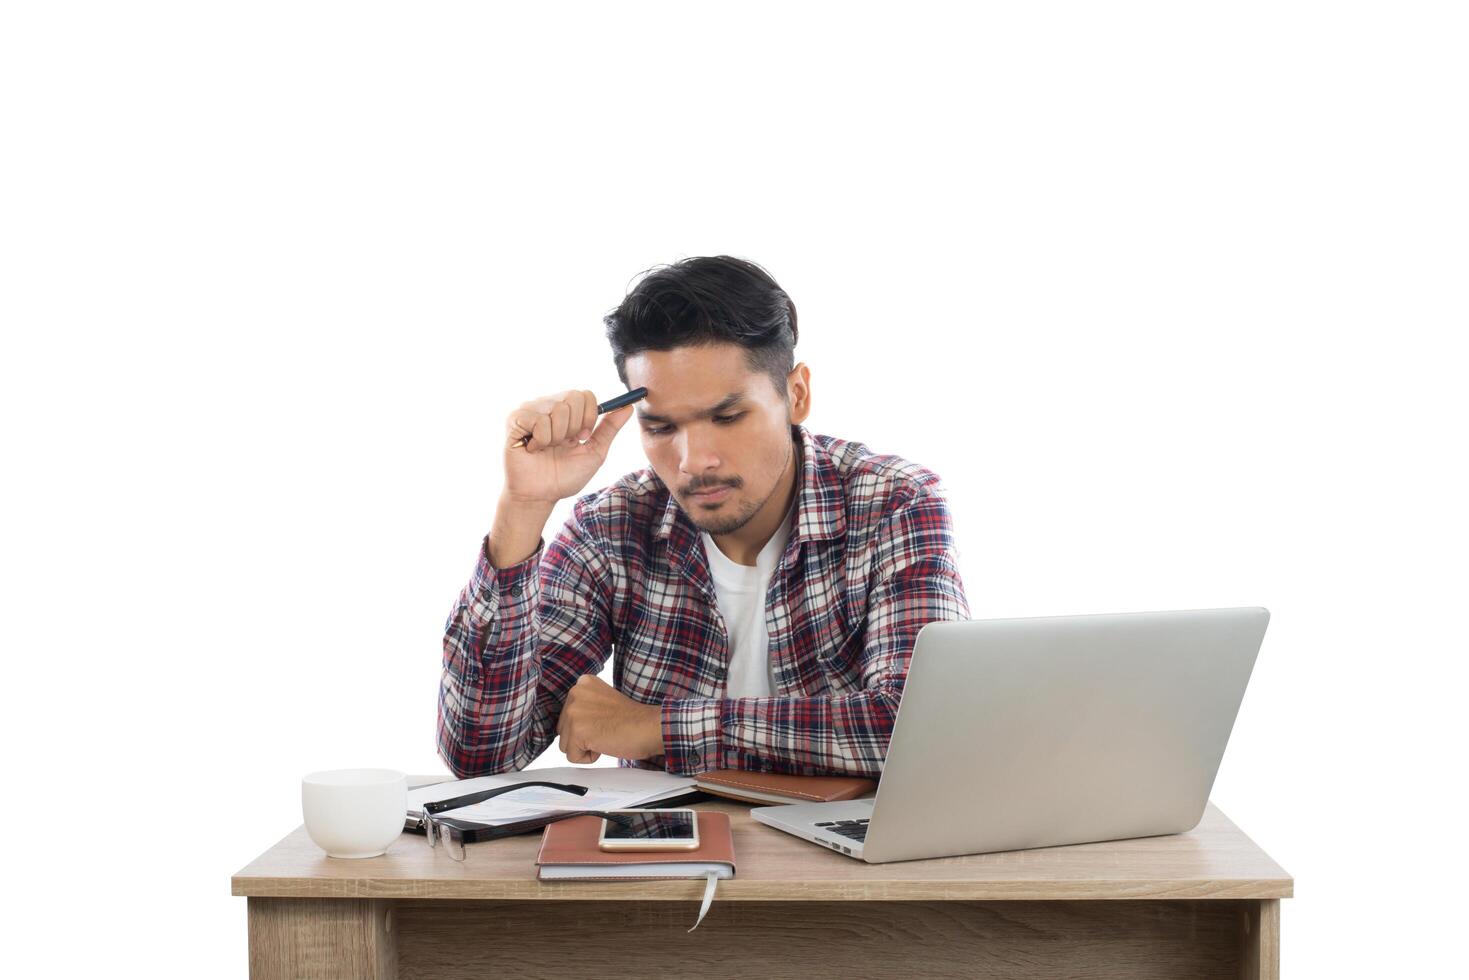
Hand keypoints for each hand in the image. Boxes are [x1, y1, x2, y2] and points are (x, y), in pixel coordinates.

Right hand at [503, 389, 634, 505]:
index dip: (590, 417)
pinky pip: (539, 420)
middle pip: (574, 397)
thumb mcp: (595, 452)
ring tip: (546, 448)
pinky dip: (541, 440)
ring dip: (557, 437)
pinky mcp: (515, 419)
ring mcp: (531, 410)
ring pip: (557, 409)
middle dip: (575, 427)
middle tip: (563, 444)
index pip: (586, 395)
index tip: (583, 437)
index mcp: (567, 411)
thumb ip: (610, 428)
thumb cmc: (564, 476)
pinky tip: (533, 449)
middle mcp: (548, 405)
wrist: (540, 495)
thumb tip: (629, 406)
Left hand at [555, 674, 663, 763]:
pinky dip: (589, 757)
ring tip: (606, 735)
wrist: (649, 727)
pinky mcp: (577, 731)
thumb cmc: (633, 720)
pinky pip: (572, 756)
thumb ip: (585, 705)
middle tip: (606, 728)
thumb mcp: (603, 701)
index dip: (587, 724)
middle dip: (582, 736)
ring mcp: (574, 711)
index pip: (568, 715)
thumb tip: (568, 722)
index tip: (605, 720)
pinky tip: (605, 743)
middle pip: (563, 729)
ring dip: (585, 746)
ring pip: (565, 744)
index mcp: (583, 683)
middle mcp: (575, 693)